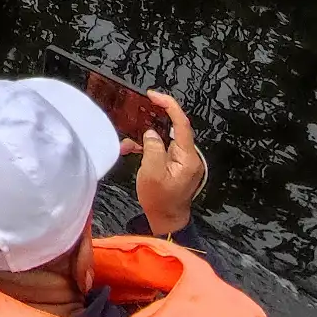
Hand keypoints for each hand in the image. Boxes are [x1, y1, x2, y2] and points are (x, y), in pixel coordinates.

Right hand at [123, 90, 205, 235]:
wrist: (166, 221)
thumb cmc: (159, 200)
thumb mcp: (152, 173)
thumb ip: (152, 148)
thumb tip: (152, 133)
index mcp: (187, 157)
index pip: (182, 123)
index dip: (169, 105)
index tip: (152, 95)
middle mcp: (188, 156)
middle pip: (173, 128)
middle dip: (153, 119)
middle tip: (136, 112)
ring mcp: (182, 161)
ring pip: (164, 138)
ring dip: (145, 137)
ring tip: (127, 142)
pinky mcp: (175, 165)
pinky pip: (161, 149)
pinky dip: (147, 147)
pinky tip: (130, 150)